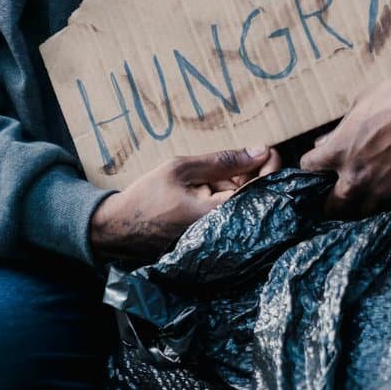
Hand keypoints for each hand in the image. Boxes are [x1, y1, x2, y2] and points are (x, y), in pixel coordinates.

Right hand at [89, 146, 281, 261]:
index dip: (271, 166)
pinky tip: (200, 190)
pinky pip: (228, 212)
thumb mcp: (181, 170)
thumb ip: (222, 161)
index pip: (263, 189)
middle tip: (219, 163)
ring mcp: (220, 237)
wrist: (119, 229)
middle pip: (254, 194)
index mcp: (220, 213)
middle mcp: (225, 230)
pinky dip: (220, 197)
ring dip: (228, 185)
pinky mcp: (213, 239)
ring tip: (199, 179)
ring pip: (240, 202)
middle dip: (244, 173)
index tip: (266, 149)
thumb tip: (260, 151)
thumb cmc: (146, 197)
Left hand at [300, 67, 390, 216]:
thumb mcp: (363, 103)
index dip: (313, 165)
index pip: (310, 169)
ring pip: (362, 212)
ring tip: (364, 193)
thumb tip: (325, 143)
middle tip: (335, 193)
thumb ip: (341, 129)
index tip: (319, 164)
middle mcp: (358, 178)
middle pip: (332, 207)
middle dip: (330, 201)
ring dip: (359, 203)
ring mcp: (385, 192)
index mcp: (341, 151)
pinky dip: (387, 200)